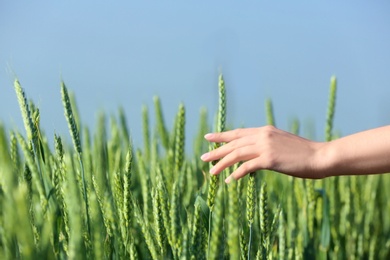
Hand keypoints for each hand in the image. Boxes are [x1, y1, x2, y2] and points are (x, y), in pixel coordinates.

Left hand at [200, 125, 325, 182]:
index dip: (222, 136)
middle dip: (216, 151)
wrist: (321, 156)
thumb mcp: (282, 144)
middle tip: (202, 158)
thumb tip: (254, 155)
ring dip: (222, 164)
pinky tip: (229, 180)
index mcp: (265, 130)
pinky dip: (236, 173)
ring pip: (236, 154)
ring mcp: (266, 146)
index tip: (208, 138)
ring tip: (211, 172)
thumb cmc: (303, 153)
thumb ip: (266, 146)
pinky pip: (247, 167)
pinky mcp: (270, 159)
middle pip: (233, 143)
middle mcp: (263, 135)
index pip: (238, 132)